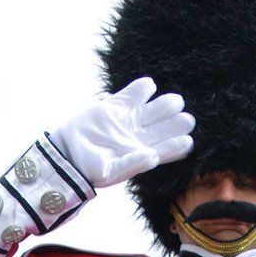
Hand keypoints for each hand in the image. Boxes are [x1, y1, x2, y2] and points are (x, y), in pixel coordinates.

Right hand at [52, 77, 195, 189]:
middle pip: (162, 127)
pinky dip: (140, 89)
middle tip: (187, 119)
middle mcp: (138, 136)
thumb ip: (132, 164)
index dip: (177, 145)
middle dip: (176, 123)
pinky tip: (149, 85)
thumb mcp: (111, 172)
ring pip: (151, 110)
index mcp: (141, 154)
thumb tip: (152, 157)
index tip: (188, 140)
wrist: (67, 154)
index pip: (165, 149)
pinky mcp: (114, 106)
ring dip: (164, 105)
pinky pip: (131, 95)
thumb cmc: (89, 170)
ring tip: (175, 101)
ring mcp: (127, 120)